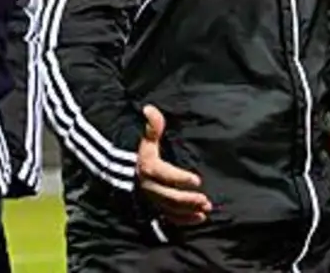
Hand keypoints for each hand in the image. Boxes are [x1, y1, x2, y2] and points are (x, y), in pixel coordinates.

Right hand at [137, 105, 211, 225]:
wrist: (124, 170)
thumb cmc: (141, 151)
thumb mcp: (146, 138)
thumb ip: (152, 125)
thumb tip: (150, 109)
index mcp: (148, 167)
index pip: (164, 174)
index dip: (180, 178)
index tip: (197, 180)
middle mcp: (148, 186)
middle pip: (168, 196)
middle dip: (187, 199)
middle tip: (205, 200)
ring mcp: (151, 198)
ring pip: (169, 208)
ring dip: (187, 211)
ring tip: (205, 210)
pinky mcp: (154, 207)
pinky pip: (168, 217)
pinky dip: (183, 220)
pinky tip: (198, 218)